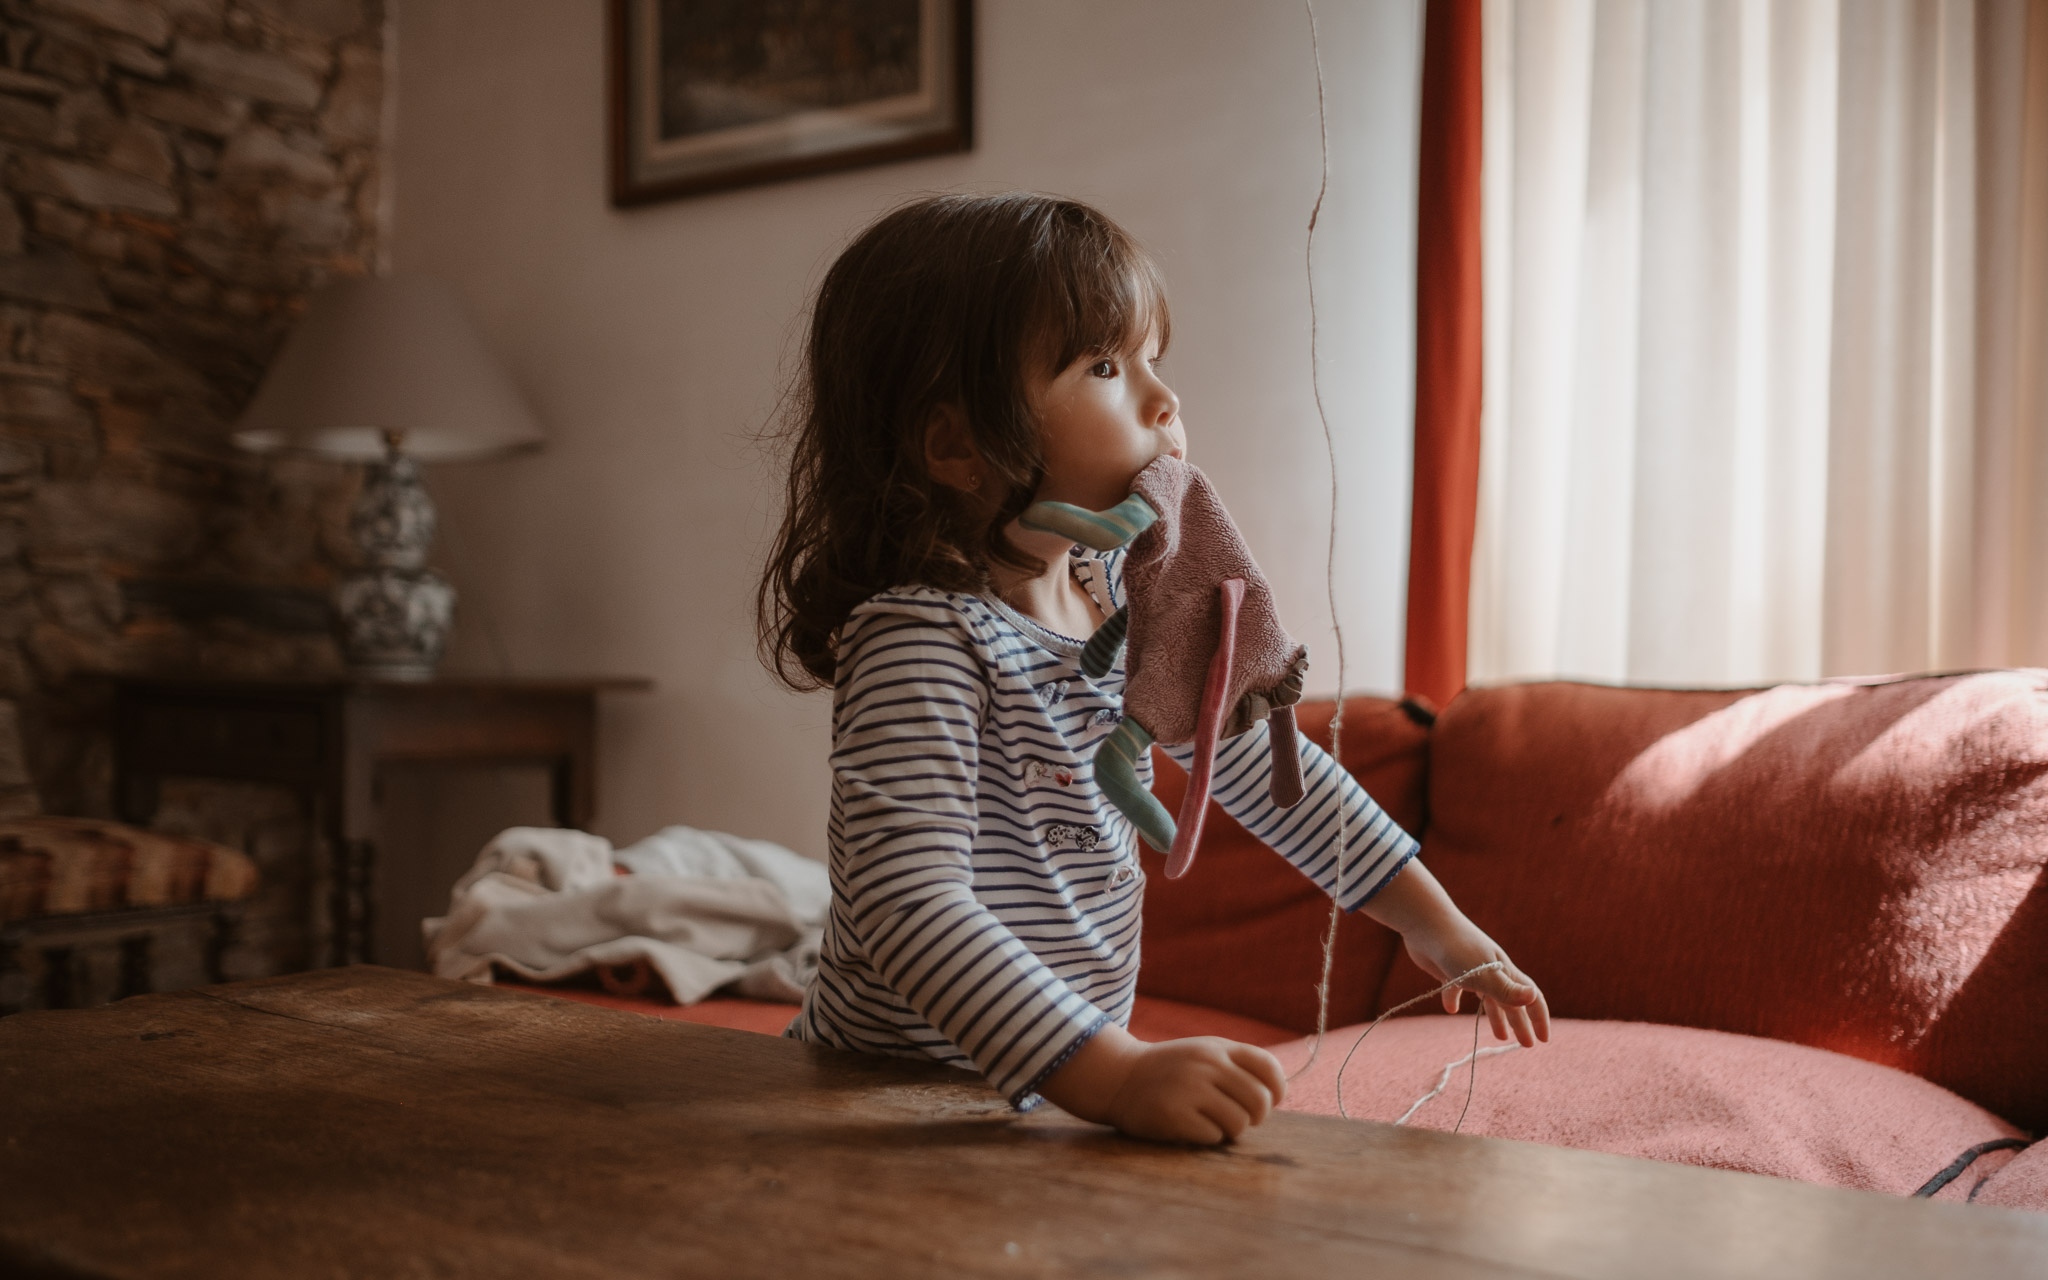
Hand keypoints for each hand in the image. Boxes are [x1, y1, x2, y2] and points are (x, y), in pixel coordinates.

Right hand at [1106, 1037, 1284, 1142]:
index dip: (1278, 1090)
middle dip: (1256, 1117)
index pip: (1268, 1067)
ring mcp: (1190, 1089)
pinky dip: (1207, 1137)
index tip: (1271, 1101)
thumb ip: (1238, 1066)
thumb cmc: (1170, 1071)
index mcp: (1218, 1048)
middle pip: (1260, 1101)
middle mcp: (1207, 1064)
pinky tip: (1191, 1127)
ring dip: (1231, 1130)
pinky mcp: (1175, 1114)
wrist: (1119, 1077)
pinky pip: (1213, 1137)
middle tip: (1239, 1118)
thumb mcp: (1203, 1053)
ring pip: (1239, 1123)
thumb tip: (1276, 1095)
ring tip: (1213, 1123)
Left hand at [1403, 922, 1550, 1048]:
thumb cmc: (1457, 948)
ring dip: (1496, 1016)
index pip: (1530, 996)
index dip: (1539, 1017)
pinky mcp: (1449, 968)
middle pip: (1511, 1001)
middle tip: (1526, 1045)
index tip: (1544, 1040)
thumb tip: (1533, 997)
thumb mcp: (1483, 973)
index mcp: (1504, 971)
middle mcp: (1491, 970)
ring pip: (1488, 997)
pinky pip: (1455, 988)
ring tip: (1500, 1036)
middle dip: (1521, 1023)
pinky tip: (1450, 1009)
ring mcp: (1470, 969)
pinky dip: (1454, 999)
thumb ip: (1506, 989)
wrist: (1425, 922)